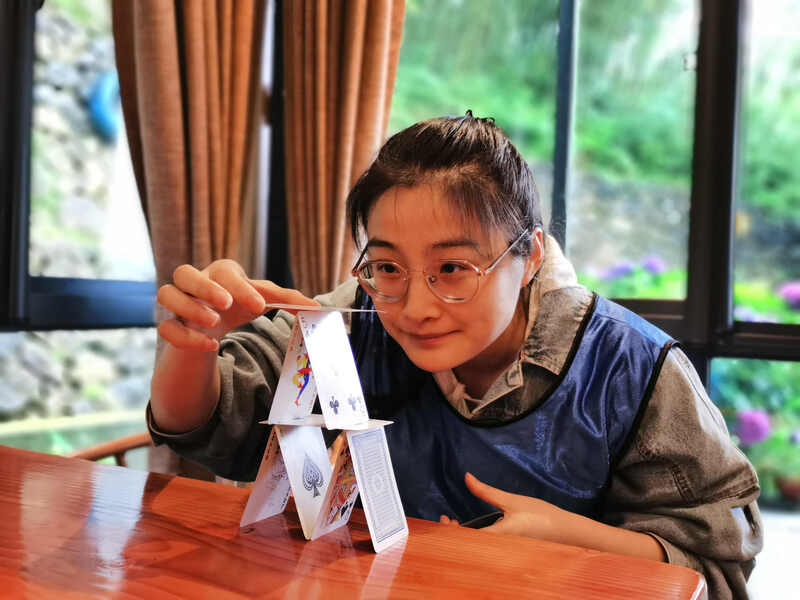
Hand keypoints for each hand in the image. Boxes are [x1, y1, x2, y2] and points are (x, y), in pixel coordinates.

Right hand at [156, 259, 317, 351]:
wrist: (213, 326)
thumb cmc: (239, 304)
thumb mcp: (262, 300)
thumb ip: (287, 300)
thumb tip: (316, 307)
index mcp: (219, 273)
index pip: (223, 270)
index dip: (240, 286)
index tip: (260, 305)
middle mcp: (193, 284)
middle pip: (184, 272)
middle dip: (204, 287)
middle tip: (226, 305)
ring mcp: (178, 304)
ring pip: (166, 295)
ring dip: (189, 308)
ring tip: (213, 323)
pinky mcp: (170, 327)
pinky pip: (166, 328)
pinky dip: (185, 337)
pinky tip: (210, 346)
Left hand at [440, 472, 569, 540]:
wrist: (565, 531)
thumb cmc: (540, 515)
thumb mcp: (510, 500)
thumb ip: (486, 491)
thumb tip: (466, 477)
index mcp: (498, 536)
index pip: (465, 539)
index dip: (449, 531)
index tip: (444, 518)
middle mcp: (499, 548)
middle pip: (467, 546)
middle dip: (453, 534)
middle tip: (446, 519)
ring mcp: (503, 552)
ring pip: (476, 548)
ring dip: (463, 536)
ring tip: (454, 523)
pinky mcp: (508, 550)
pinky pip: (486, 547)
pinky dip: (474, 539)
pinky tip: (473, 531)